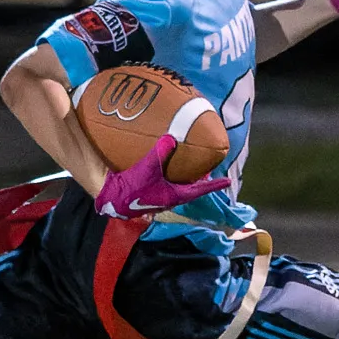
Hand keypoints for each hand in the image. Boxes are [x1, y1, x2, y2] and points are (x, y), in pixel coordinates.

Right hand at [95, 135, 231, 218]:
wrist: (111, 200)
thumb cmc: (132, 189)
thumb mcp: (147, 169)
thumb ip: (160, 153)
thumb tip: (171, 137)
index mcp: (174, 195)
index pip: (200, 190)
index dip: (213, 185)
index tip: (227, 182)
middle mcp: (169, 198)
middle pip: (190, 188)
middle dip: (199, 179)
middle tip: (206, 168)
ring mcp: (158, 197)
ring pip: (177, 187)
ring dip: (184, 178)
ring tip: (188, 165)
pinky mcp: (148, 194)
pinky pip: (165, 184)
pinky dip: (170, 175)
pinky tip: (164, 166)